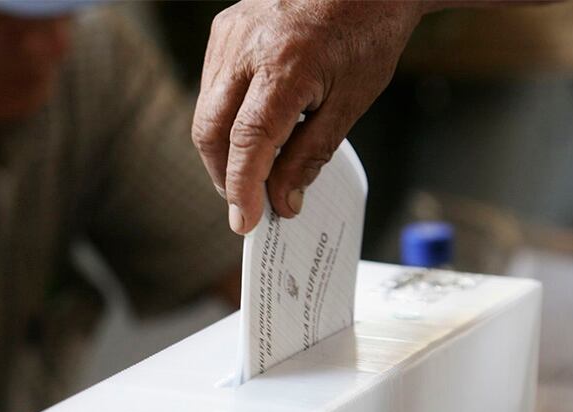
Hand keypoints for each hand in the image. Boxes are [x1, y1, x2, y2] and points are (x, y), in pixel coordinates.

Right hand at [192, 0, 426, 233]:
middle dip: (224, 175)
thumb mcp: (350, 103)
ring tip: (254, 169)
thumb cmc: (366, 34)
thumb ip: (312, 154)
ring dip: (222, 149)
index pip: (247, 140)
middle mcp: (247, 46)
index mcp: (286, 65)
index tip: (246, 221)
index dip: (242, 186)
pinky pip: (212, 85)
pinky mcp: (225, 29)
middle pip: (210, 130)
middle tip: (248, 202)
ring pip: (205, 110)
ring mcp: (230, 34)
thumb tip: (283, 199)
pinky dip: (225, 117)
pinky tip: (253, 130)